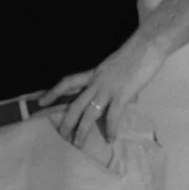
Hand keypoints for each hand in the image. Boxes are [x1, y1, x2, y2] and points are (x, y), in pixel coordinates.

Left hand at [37, 35, 167, 150]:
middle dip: (67, 121)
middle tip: (61, 135)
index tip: (41, 102)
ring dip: (82, 130)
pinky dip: (110, 129)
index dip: (53, 92)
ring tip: (78, 143)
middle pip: (75, 104)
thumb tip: (130, 99)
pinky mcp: (122, 94)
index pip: (68, 82)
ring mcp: (108, 88)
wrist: (147, 45)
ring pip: (89, 113)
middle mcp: (96, 82)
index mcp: (93, 73)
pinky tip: (110, 139)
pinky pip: (112, 116)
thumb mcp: (117, 69)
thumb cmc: (135, 55)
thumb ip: (118, 84)